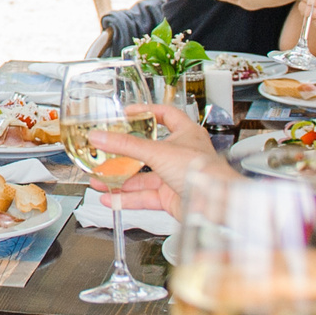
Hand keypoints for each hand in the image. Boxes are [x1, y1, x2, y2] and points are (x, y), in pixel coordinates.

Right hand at [87, 103, 224, 213]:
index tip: (128, 114)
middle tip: (106, 152)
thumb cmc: (204, 171)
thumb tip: (101, 137)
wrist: (216, 202)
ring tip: (99, 179)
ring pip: (143, 177)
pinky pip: (144, 196)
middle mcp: (180, 154)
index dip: (146, 112)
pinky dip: (127, 198)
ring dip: (120, 179)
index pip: (166, 115)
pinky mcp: (171, 197)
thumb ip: (126, 146)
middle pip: (147, 150)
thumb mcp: (158, 151)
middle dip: (124, 154)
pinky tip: (111, 199)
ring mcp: (175, 176)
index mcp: (186, 133)